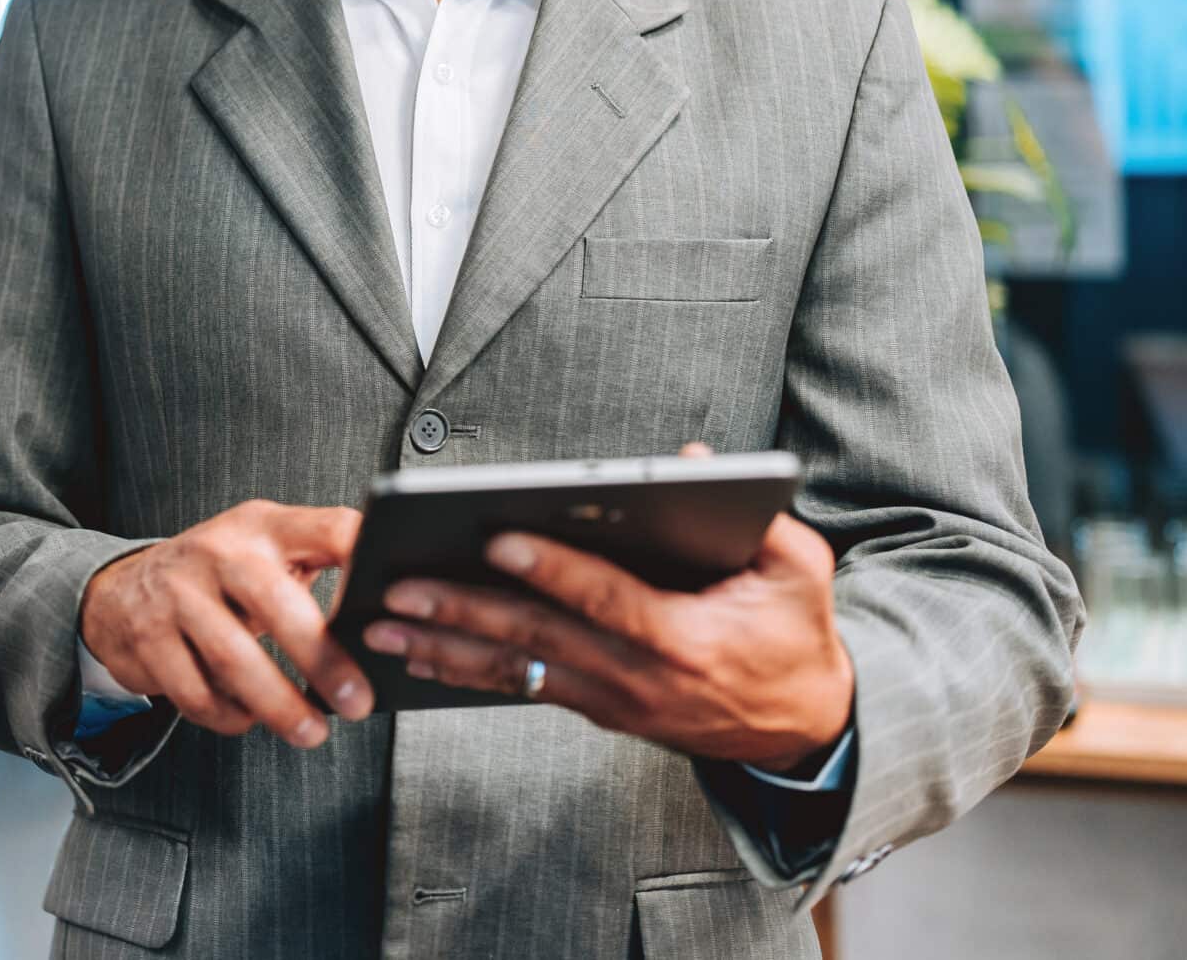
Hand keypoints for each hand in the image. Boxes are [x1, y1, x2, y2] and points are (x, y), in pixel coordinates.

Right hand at [79, 499, 372, 746]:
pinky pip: (197, 692)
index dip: (361, 556)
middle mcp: (219, 552)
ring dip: (279, 706)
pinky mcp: (148, 639)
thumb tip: (383, 620)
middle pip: (276, 603)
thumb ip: (318, 566)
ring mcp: (178, 594)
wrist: (121, 591)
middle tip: (356, 702)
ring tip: (311, 732)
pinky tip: (248, 717)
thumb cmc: (217, 577)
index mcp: (263, 526)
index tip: (393, 597)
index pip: (326, 528)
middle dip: (321, 659)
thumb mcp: (264, 551)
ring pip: (233, 659)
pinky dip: (230, 716)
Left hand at [361, 475, 851, 772]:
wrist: (805, 730)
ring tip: (381, 625)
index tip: (494, 539)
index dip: (549, 568)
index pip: (604, 597)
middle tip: (397, 586)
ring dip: (443, 647)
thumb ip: (758, 518)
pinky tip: (418, 656)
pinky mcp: (601, 709)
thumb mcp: (800, 570)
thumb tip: (695, 457)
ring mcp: (614, 701)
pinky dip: (468, 672)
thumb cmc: (796, 634)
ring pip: (516, 669)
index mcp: (683, 638)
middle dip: (461, 609)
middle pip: (537, 637)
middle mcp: (637, 677)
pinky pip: (524, 687)